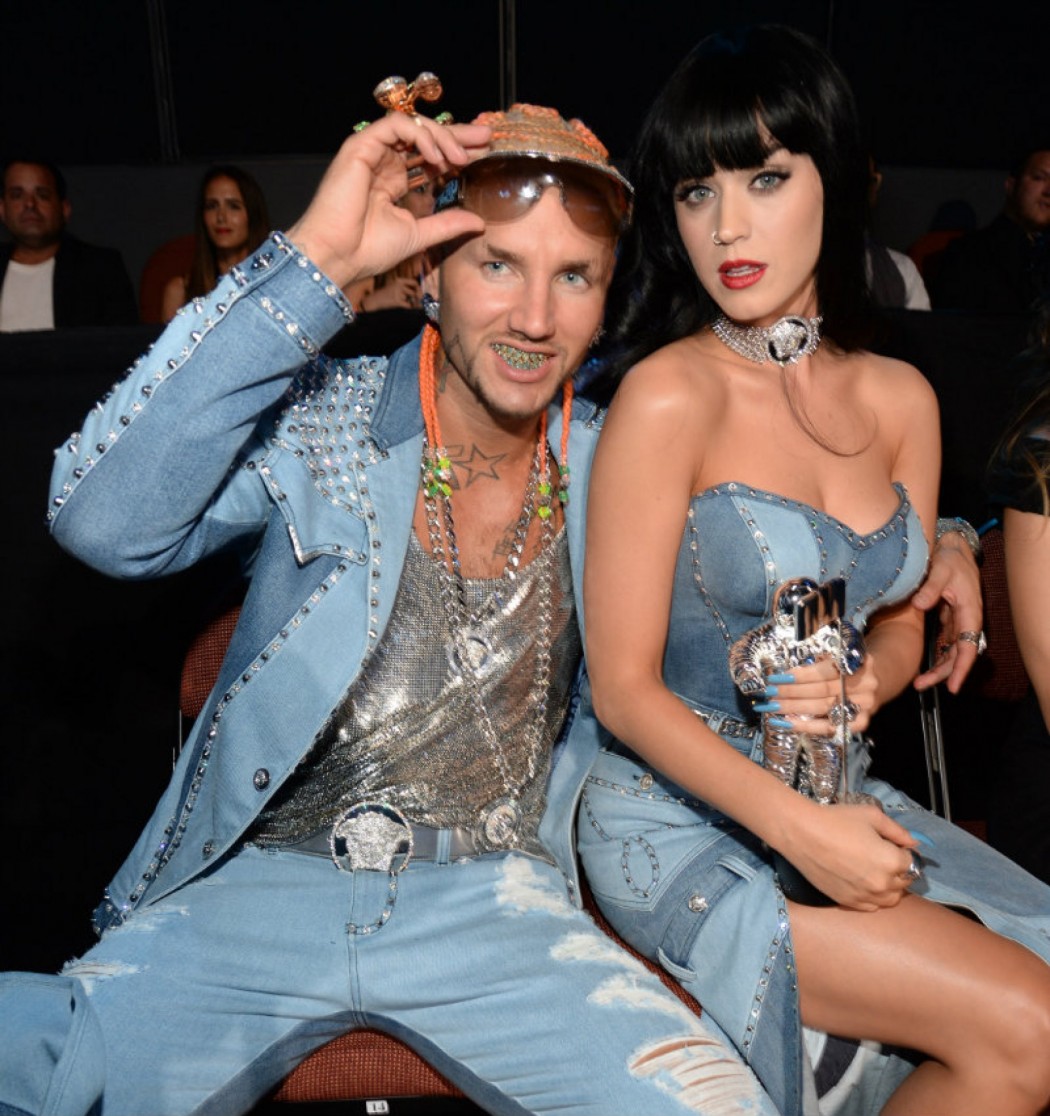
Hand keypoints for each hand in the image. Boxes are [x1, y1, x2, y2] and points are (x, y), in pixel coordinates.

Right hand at [286, 114, 490, 291]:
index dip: (455, 153)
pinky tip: (436, 156)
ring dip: (441, 137)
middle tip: (485, 139)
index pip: (428, 158)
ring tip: (462, 156)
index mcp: (392, 182)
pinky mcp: (360, 146)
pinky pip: (395, 126)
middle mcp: (382, 164)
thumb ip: (448, 224)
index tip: (481, 156)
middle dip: (456, 135)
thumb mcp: (419, 234)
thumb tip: (479, 222)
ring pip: (412, 127)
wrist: (338, 256)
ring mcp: (371, 153)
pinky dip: (419, 136)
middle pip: (424, 138)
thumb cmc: (368, 250)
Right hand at [361, 275, 421, 309]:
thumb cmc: (386, 296)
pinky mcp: (397, 301)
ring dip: (410, 302)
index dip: (418, 289)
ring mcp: (398, 293)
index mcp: (399, 280)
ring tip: (402, 303)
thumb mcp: (396, 289)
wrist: (375, 301)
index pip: (414, 283)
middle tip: (417, 302)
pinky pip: (408, 305)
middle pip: (414, 291)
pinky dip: (408, 307)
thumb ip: (406, 290)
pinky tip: (402, 307)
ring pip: (411, 299)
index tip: (420, 294)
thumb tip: (420, 295)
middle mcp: (399, 285)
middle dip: (417, 298)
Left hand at [760, 656, 879, 734]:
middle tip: (770, 692)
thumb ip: (817, 664)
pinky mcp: (861, 723)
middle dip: (792, 691)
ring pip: (823, 708)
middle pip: (822, 690)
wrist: (874, 682)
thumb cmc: (846, 668)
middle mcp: (865, 685)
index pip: (826, 671)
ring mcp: (865, 706)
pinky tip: (787, 722)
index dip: (801, 675)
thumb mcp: (836, 657)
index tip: (779, 677)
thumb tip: (784, 676)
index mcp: (859, 662)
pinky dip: (806, 725)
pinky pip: (829, 727)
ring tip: (773, 706)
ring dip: (794, 708)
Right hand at [777, 798, 919, 910]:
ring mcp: (865, 896)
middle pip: (904, 882)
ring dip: (889, 886)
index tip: (894, 844)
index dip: (905, 851)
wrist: (802, 833)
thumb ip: (898, 831)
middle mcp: (882, 883)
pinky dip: (873, 897)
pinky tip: (863, 881)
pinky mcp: (848, 902)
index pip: (913, 862)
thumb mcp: (872, 816)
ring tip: (874, 870)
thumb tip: (914, 843)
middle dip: (899, 869)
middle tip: (882, 854)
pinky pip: (871, 906)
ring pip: (890, 899)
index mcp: (891, 861)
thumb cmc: (837, 819)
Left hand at [911, 535, 982, 693]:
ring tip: (919, 682)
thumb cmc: (950, 558)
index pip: (968, 647)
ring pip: (951, 651)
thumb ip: (931, 586)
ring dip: (938, 668)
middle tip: (920, 685)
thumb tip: (919, 604)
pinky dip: (936, 655)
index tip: (952, 686)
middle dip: (942, 673)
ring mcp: (957, 621)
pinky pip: (945, 643)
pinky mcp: (948, 618)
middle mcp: (966, 620)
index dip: (961, 668)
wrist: (952, 548)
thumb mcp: (941, 568)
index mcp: (970, 612)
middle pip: (957, 654)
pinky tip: (923, 666)